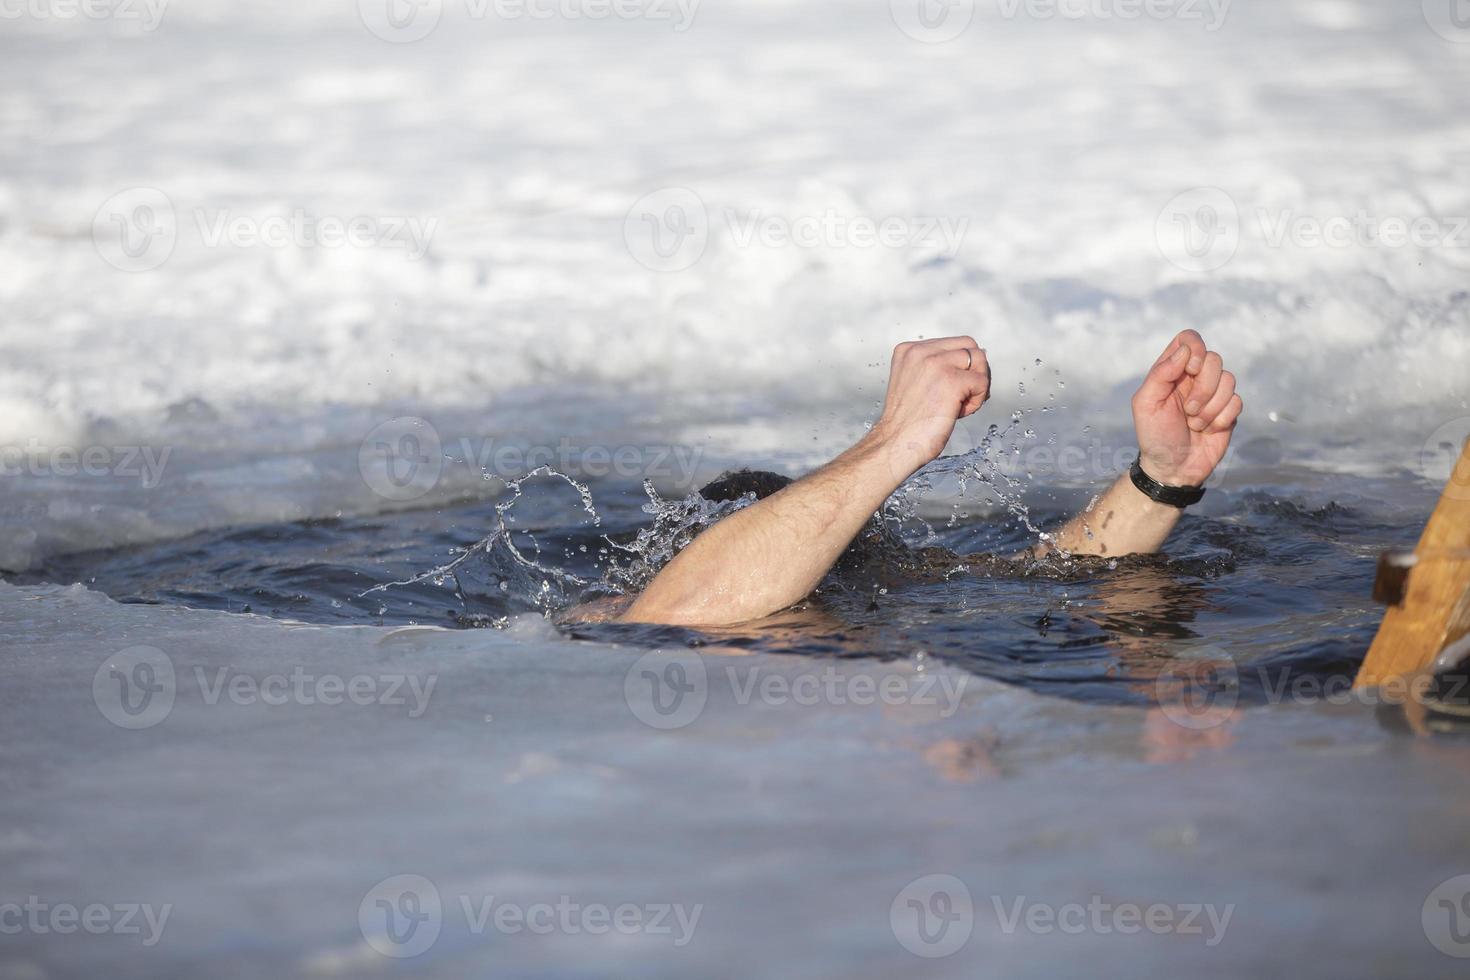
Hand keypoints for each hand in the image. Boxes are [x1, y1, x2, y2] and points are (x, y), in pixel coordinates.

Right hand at [868, 336, 990, 478]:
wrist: (894, 445)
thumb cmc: (906, 423)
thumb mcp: (914, 382)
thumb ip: (933, 367)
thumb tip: (973, 360)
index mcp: (909, 350)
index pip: (953, 343)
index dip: (960, 367)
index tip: (949, 390)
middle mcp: (920, 351)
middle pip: (969, 346)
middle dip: (973, 371)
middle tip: (961, 396)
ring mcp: (935, 364)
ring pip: (979, 359)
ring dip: (976, 385)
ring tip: (958, 405)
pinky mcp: (951, 380)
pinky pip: (982, 382)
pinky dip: (977, 400)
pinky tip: (959, 413)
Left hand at [1131, 330, 1243, 486]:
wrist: (1173, 468)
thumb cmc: (1154, 436)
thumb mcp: (1145, 404)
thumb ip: (1161, 374)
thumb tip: (1185, 351)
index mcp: (1171, 371)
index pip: (1189, 339)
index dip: (1196, 349)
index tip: (1191, 369)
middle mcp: (1194, 378)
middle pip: (1214, 359)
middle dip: (1203, 387)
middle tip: (1188, 410)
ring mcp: (1213, 394)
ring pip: (1229, 380)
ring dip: (1210, 407)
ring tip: (1194, 423)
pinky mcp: (1228, 411)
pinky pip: (1237, 401)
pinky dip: (1222, 418)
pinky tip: (1209, 430)